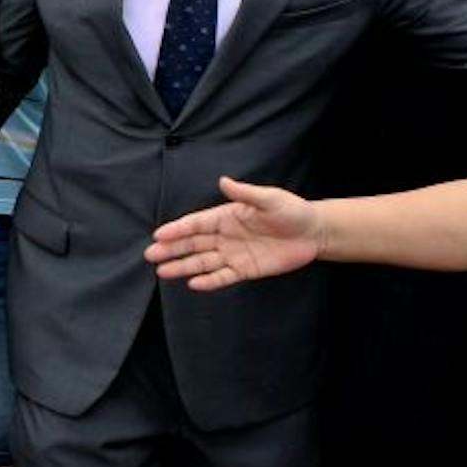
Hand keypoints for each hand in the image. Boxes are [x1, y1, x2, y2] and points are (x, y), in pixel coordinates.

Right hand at [144, 176, 324, 291]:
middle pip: (193, 244)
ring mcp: (234, 254)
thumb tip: (223, 181)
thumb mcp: (270, 199)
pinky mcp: (245, 269)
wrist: (315, 233)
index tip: (159, 235)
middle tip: (151, 255)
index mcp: (227, 216)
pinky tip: (193, 284)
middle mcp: (225, 236)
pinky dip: (209, 281)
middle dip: (172, 249)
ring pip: (203, 261)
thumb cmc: (292, 211)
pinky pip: (223, 277)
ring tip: (162, 272)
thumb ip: (245, 193)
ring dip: (183, 266)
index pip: (196, 223)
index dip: (178, 229)